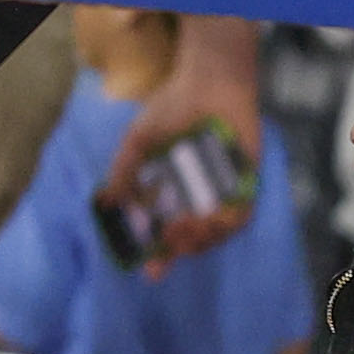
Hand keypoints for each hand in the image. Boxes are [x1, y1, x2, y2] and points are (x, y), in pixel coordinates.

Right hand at [95, 58, 268, 269]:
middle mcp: (202, 196)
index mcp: (176, 192)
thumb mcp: (139, 142)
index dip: (162, 256)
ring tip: (183, 228)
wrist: (207, 80)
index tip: (150, 273)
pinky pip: (242, 211)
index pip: (169, 233)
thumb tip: (106, 205)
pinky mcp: (248, 179)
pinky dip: (226, 220)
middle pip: (196, 239)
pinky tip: (209, 216)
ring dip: (203, 238)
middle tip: (167, 242)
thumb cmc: (172, 107)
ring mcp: (226, 190)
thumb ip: (124, 172)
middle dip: (182, 249)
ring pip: (220, 232)